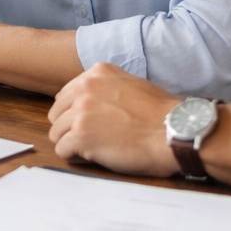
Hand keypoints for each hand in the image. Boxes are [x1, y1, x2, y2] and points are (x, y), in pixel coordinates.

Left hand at [48, 63, 182, 176]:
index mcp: (97, 73)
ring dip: (72, 144)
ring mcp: (80, 112)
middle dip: (70, 128)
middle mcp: (85, 88)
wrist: (174, 132)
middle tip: (91, 139)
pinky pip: (62, 150)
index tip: (91, 124)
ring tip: (95, 149)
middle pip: (57, 113)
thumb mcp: (131, 84)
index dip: (76, 113)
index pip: (66, 95)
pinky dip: (75, 157)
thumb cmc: (161, 114)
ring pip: (56, 133)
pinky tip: (95, 157)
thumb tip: (93, 103)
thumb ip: (107, 88)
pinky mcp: (80, 136)